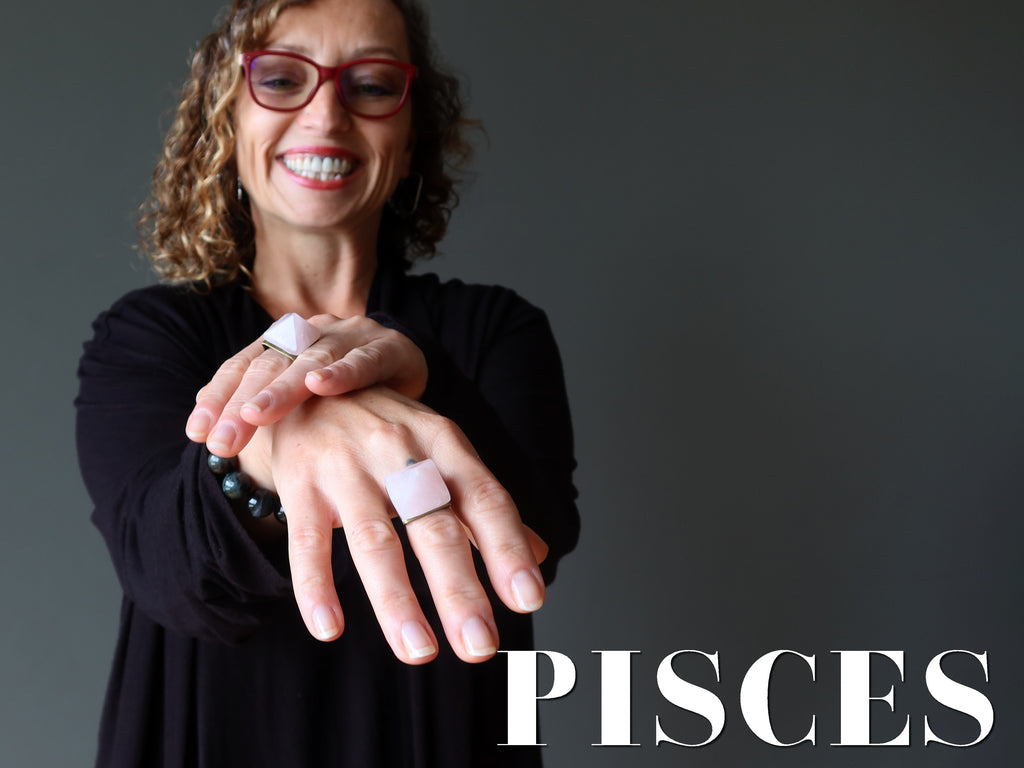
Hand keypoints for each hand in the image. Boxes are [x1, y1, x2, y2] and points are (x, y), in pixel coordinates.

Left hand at [185, 314, 427, 456]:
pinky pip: (363, 359)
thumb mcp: (304, 406)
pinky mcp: (390, 347)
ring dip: (283, 389)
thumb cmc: (350, 399)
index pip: (243, 366)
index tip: (197, 433)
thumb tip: (209, 439)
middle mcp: (313, 333)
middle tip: (222, 440)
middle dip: (243, 403)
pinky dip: (342, 372)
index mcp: (285, 343)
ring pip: (310, 359)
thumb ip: (265, 416)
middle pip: (270, 364)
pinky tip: (321, 385)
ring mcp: (352, 336)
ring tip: (257, 415)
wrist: (410, 373)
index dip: (219, 396)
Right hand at [262, 386, 548, 663]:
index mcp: (444, 444)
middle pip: (434, 525)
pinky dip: (315, 586)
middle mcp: (399, 450)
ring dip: (396, 601)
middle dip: (459, 588)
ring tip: (419, 652)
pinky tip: (329, 629)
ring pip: (374, 540)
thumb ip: (485, 507)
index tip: (530, 598)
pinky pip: (307, 541)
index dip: (507, 548)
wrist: (304, 385)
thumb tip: (539, 554)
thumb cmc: (387, 434)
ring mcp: (346, 466)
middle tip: (480, 645)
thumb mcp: (442, 455)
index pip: (485, 499)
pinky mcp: (300, 482)